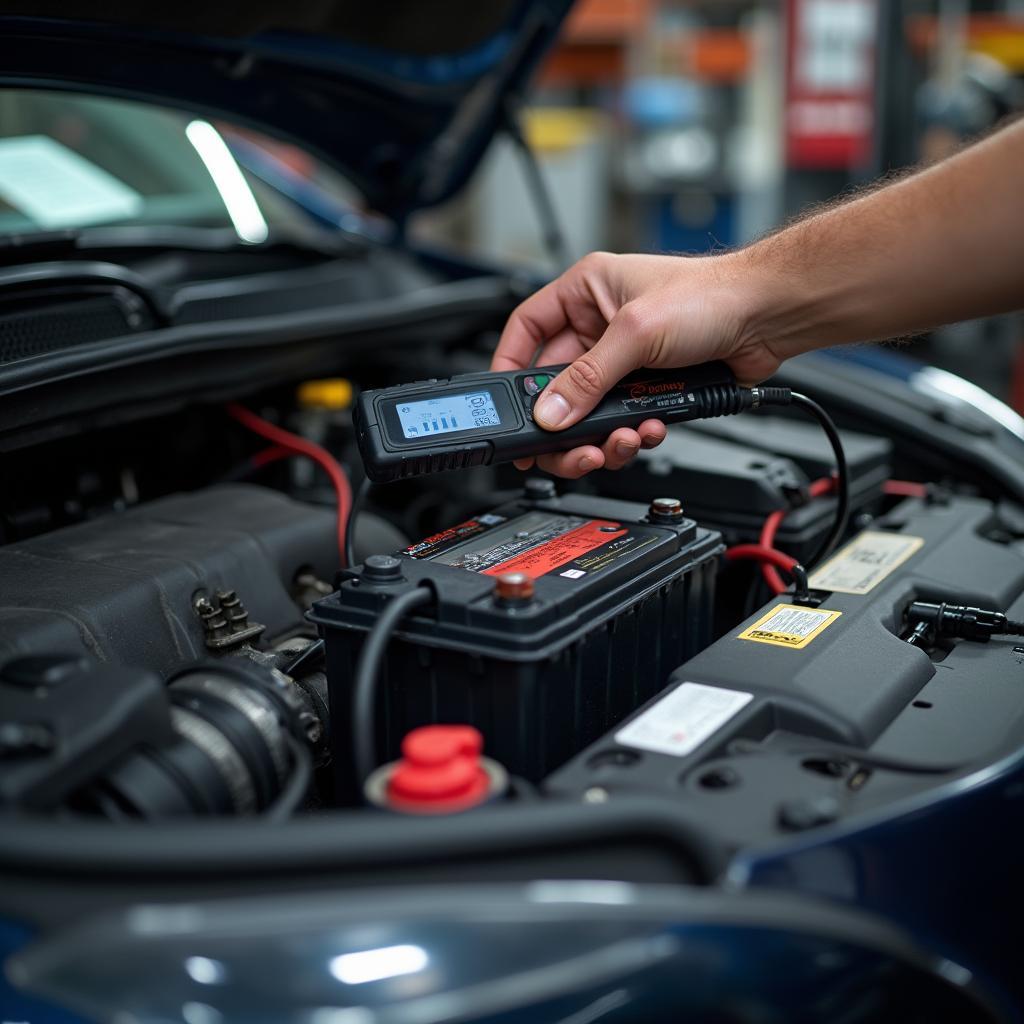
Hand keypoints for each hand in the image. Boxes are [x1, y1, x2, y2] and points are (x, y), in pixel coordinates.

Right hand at [491, 251, 778, 476]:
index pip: (526, 330)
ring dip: (600, 435)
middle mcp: (599, 325)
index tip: (505, 405)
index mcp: (584, 291)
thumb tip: (550, 412)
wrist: (769, 318)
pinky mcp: (648, 387)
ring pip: (589, 412)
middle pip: (556, 386)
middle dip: (562, 421)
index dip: (509, 368)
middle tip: (562, 449)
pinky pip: (621, 422)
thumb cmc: (712, 295)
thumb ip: (588, 378)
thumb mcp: (636, 333)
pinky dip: (630, 435)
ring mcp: (624, 360)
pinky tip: (646, 430)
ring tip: (617, 442)